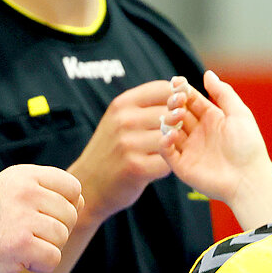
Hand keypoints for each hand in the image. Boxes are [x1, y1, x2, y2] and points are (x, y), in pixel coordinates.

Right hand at [0, 164, 82, 272]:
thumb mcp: (11, 193)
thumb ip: (46, 193)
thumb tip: (80, 201)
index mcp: (25, 176)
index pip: (72, 187)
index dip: (65, 206)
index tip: (42, 216)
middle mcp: (26, 192)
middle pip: (71, 214)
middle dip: (55, 231)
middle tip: (26, 235)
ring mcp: (23, 218)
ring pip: (63, 238)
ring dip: (45, 249)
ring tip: (19, 246)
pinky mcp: (21, 245)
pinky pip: (53, 259)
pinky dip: (39, 266)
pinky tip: (18, 260)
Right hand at [71, 80, 174, 224]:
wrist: (89, 184)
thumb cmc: (113, 149)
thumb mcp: (121, 119)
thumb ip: (148, 106)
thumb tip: (182, 88)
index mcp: (122, 104)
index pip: (164, 88)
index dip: (180, 97)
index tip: (182, 109)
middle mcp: (123, 120)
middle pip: (172, 112)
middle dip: (181, 124)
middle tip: (177, 136)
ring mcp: (128, 144)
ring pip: (172, 136)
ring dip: (176, 145)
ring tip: (167, 151)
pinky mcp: (135, 167)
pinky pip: (168, 160)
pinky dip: (168, 165)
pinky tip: (158, 166)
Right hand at [161, 72, 271, 203]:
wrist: (248, 178)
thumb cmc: (248, 146)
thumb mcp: (239, 113)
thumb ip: (223, 92)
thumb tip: (208, 73)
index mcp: (212, 119)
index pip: (191, 100)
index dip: (183, 91)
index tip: (176, 82)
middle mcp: (199, 133)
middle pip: (178, 113)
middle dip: (173, 104)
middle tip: (175, 100)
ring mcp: (189, 149)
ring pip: (169, 130)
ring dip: (168, 121)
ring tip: (176, 116)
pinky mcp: (182, 166)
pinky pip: (167, 151)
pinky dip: (164, 141)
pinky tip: (171, 134)